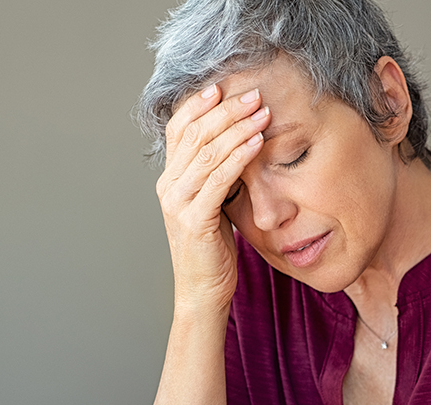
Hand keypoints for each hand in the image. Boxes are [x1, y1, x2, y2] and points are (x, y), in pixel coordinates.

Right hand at [156, 84, 271, 314]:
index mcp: (170, 179)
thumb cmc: (214, 249)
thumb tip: (239, 145)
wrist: (203, 291)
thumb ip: (218, 176)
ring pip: (206, 153)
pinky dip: (239, 157)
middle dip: (226, 111)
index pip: (179, 130)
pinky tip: (257, 143)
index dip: (199, 105)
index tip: (224, 86)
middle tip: (254, 94)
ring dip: (237, 128)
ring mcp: (178, 202)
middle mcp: (169, 186)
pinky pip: (219, 180)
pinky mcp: (194, 219)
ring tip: (262, 112)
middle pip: (194, 134)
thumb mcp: (215, 204)